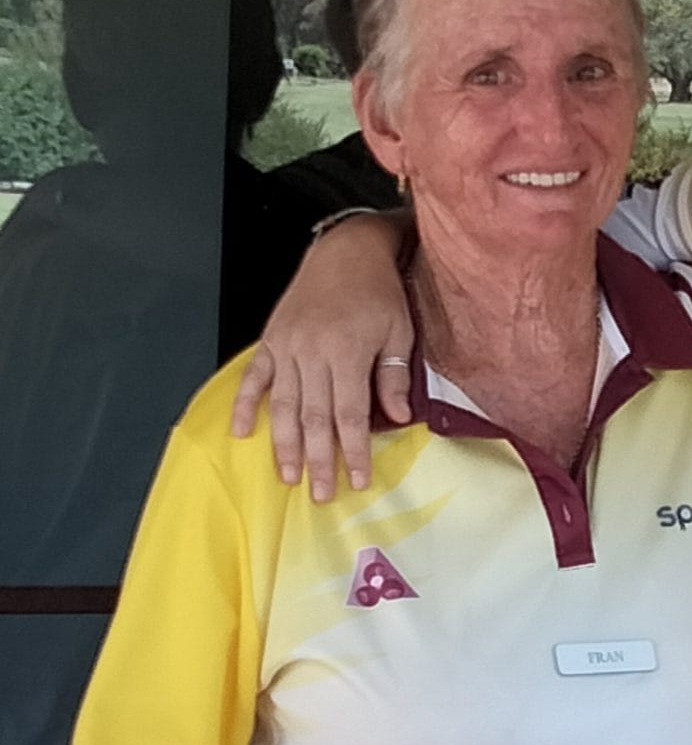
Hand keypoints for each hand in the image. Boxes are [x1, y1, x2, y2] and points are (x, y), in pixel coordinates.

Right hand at [230, 211, 413, 501]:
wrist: (347, 250)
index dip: (352, 450)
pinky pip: (253, 377)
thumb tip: (396, 419)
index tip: (357, 480)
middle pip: (312, 417)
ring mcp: (287, 346)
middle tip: (320, 493)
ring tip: (288, 476)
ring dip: (283, 444)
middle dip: (317, 459)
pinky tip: (240, 432)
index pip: (349, 414)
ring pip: (281, 405)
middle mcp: (312, 352)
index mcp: (347, 352)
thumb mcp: (399, 331)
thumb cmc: (379, 292)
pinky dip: (243, 404)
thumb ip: (394, 376)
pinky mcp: (271, 339)